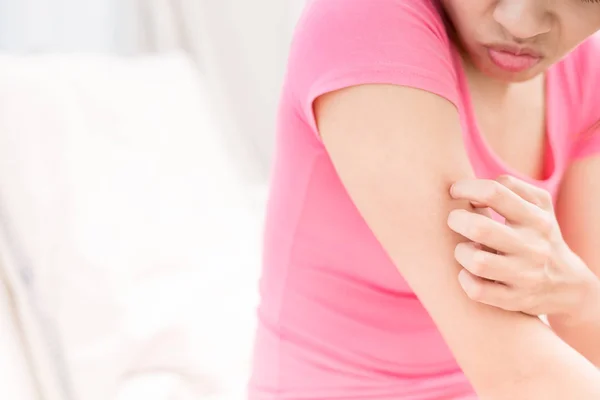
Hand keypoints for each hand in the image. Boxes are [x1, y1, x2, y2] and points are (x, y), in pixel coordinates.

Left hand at [447, 175, 595, 321]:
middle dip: (456, 220)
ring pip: (477, 262)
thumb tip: (475, 193)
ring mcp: (525, 276)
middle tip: (454, 220)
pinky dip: (465, 280)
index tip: (455, 191)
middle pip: (480, 228)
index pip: (494, 192)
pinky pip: (478, 291)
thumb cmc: (538, 235)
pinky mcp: (515, 299)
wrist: (567, 284)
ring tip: (464, 249)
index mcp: (536, 218)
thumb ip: (510, 187)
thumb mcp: (539, 205)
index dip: (466, 187)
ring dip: (461, 252)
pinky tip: (466, 272)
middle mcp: (533, 247)